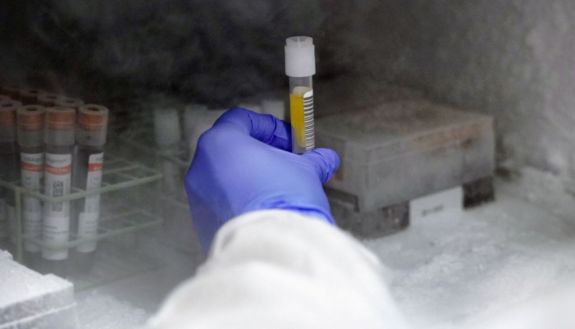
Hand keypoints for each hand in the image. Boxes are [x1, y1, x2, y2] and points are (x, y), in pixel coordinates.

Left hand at [185, 108, 339, 251]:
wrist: (272, 247)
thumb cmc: (283, 199)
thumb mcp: (305, 171)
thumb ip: (313, 160)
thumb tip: (325, 160)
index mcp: (221, 143)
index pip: (241, 119)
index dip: (269, 126)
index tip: (289, 140)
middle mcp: (202, 166)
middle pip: (231, 148)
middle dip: (260, 152)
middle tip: (285, 162)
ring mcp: (198, 196)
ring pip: (225, 176)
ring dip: (250, 177)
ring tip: (277, 189)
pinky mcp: (202, 221)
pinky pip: (222, 202)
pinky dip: (240, 200)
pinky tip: (264, 210)